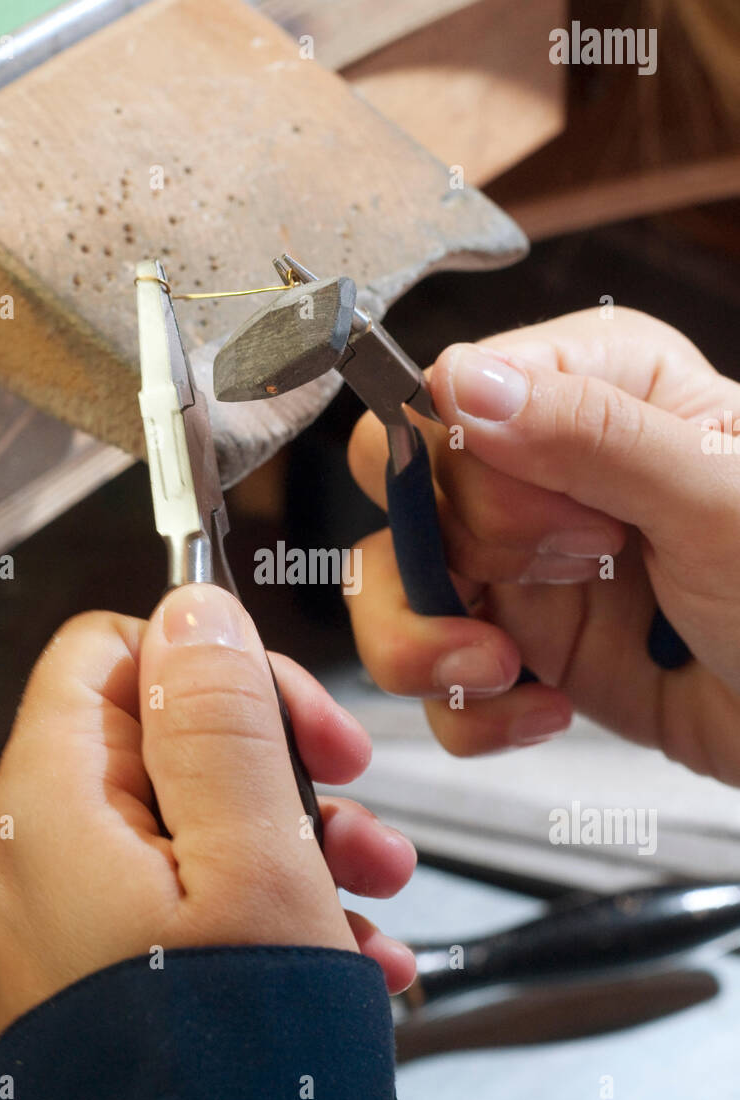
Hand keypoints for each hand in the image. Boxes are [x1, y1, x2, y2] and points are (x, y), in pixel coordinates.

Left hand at [0, 585, 416, 1037]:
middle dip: (277, 761)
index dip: (213, 664)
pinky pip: (183, 905)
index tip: (295, 709)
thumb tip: (194, 610)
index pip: (109, 656)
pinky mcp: (102, 978)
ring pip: (187, 828)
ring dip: (294, 839)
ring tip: (378, 887)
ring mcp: (66, 928)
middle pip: (160, 743)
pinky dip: (269, 908)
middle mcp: (37, 865)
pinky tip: (352, 952)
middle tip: (353, 791)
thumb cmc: (225, 1065)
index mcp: (50, 811)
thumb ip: (221, 717)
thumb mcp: (254, 858)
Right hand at [347, 307, 739, 784]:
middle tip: (565, 581)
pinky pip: (432, 682)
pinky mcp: (520, 650)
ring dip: (427, 647)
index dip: (472, 471)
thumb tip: (461, 384)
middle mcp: (544, 470)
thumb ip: (590, 434)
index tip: (565, 526)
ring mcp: (523, 567)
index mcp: (598, 387)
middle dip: (451, 559)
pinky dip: (472, 714)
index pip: (445, 396)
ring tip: (506, 673)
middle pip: (400, 492)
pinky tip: (545, 710)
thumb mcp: (718, 499)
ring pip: (392, 589)